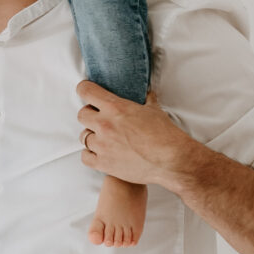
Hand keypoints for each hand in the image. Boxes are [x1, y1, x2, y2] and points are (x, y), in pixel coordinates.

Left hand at [75, 84, 192, 187]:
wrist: (171, 160)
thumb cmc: (165, 134)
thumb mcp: (155, 110)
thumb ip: (146, 99)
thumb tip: (147, 93)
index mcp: (115, 107)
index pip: (86, 91)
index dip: (85, 89)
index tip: (87, 92)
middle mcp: (104, 124)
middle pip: (82, 114)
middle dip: (90, 115)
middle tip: (100, 119)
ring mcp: (102, 145)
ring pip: (83, 136)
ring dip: (93, 136)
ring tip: (105, 139)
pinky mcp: (103, 164)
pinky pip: (85, 157)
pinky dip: (91, 154)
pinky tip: (101, 153)